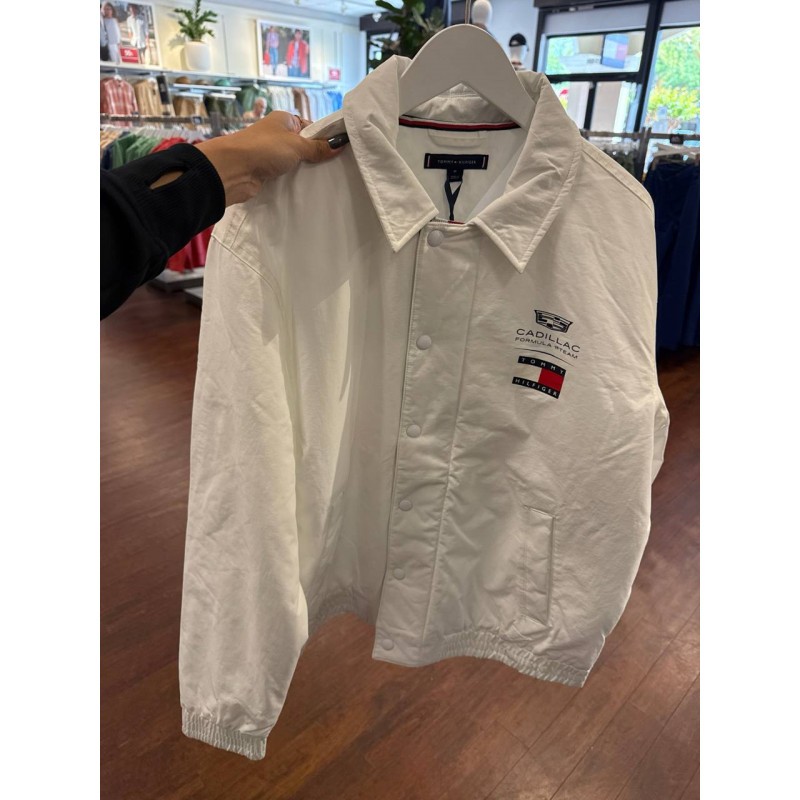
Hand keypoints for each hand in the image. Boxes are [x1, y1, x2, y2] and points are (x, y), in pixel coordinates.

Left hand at [194, 111, 345, 206]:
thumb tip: (339, 145)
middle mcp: (277, 135)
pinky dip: (295, 180)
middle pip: (304, 145)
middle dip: (316, 156)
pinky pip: (286, 175)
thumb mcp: (296, 145)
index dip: (324, 137)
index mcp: (284, 120)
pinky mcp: (267, 172)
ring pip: (295, 162)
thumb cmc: (264, 148)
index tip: (340, 149)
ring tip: (325, 179)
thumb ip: (318, 147)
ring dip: (305, 170)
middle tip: (336, 168)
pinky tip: (308, 187)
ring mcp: (271, 154)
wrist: (233, 170)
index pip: (311, 126)